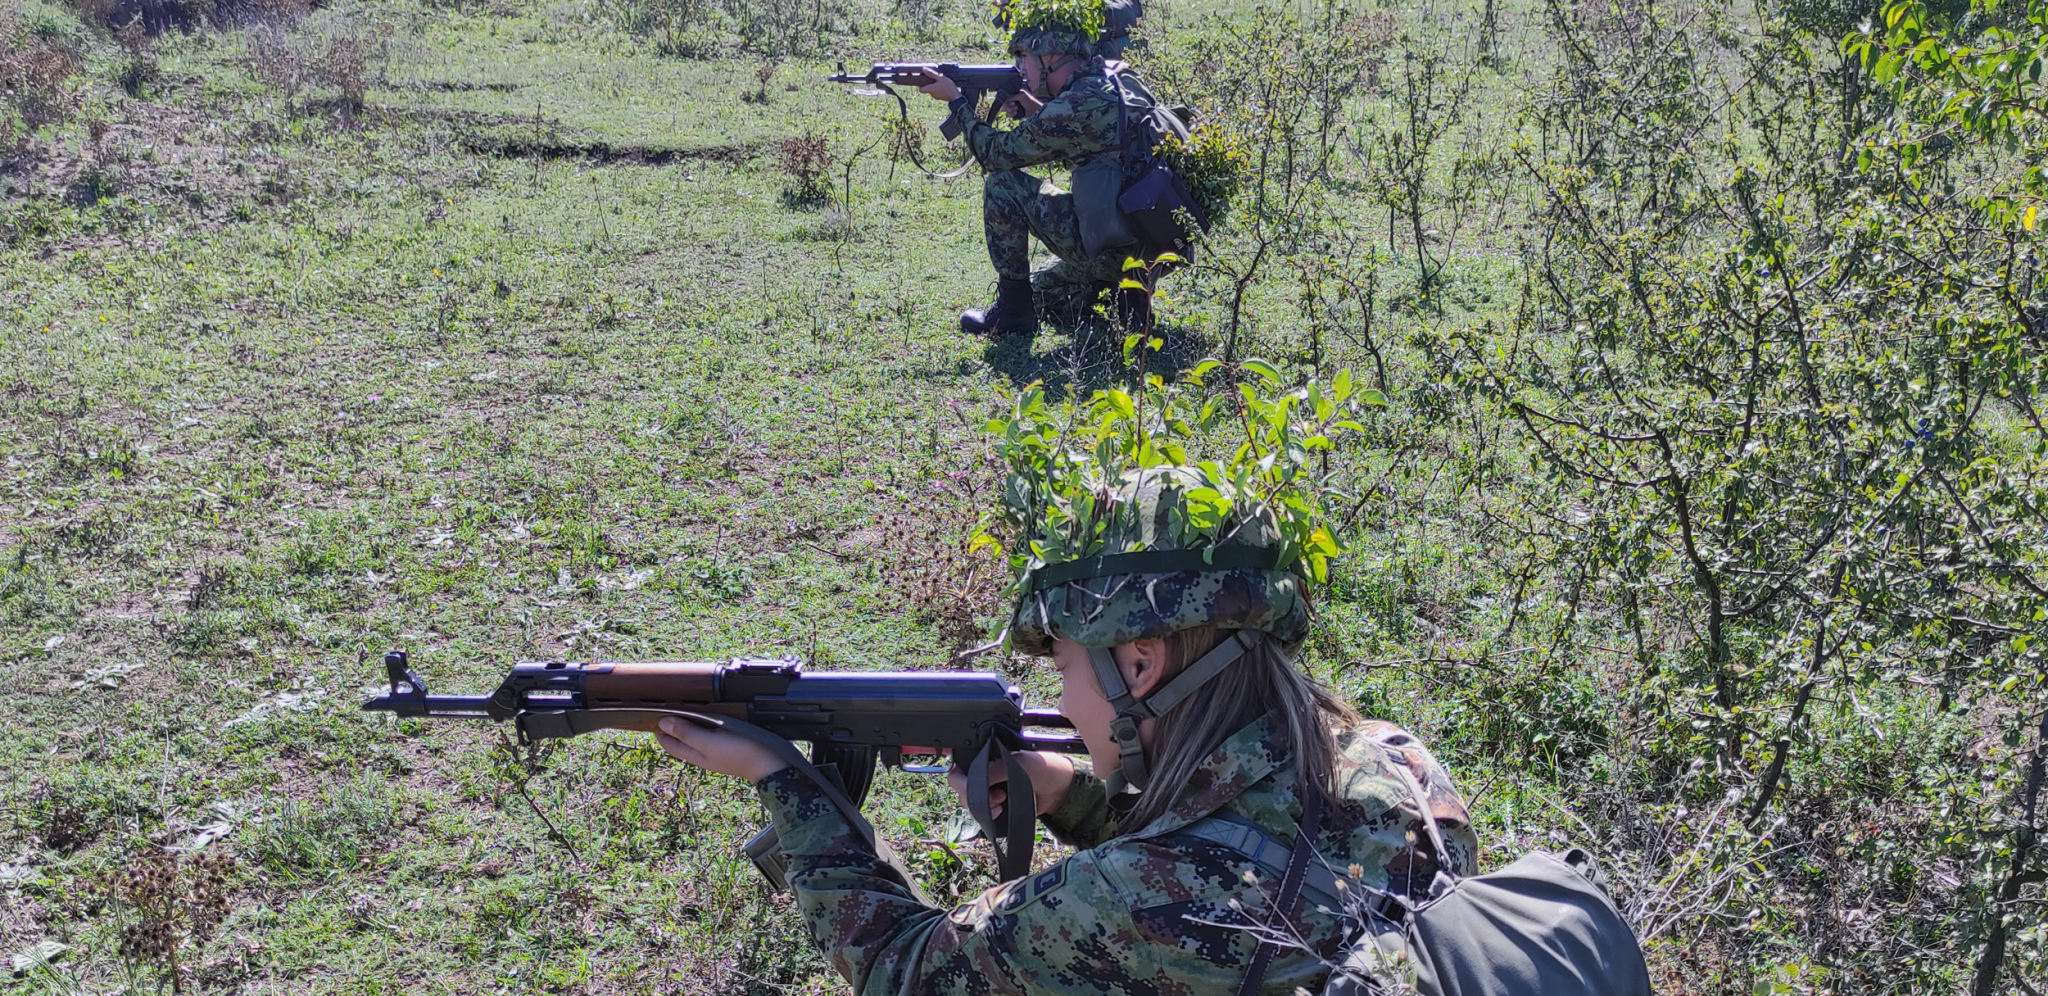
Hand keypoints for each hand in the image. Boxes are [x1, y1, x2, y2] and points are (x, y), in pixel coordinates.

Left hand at [655, 716, 790, 783]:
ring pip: (695, 738)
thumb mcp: (709, 741)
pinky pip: (709, 736)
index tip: (650, 714)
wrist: (770, 764)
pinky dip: (703, 726)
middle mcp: (703, 754)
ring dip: (687, 725)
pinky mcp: (729, 746)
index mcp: (695, 754)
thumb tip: (663, 723)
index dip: (659, 730)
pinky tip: (708, 718)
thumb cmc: (739, 752)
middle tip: (664, 709)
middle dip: (671, 727)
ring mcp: (717, 752)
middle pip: (681, 741)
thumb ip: (686, 733)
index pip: (670, 744)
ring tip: (683, 710)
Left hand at [916, 67, 959, 102]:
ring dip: (934, 85)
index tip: (924, 80)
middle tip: (934, 78)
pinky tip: (943, 85)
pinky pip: (937, 92)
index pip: (921, 89)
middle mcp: (932, 94)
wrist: (956, 96)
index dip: (921, 85)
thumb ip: (931, 74)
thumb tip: (924, 69)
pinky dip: (938, 88)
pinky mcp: (940, 97)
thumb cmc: (948, 87)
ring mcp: (936, 96)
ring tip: (940, 81)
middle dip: (929, 83)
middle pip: (927, 88)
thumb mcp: (940, 78)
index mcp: (930, 89)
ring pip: (932, 90)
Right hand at [947, 751, 1077, 821]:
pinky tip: (1000, 810)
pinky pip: (980, 813)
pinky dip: (987, 814)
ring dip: (981, 804)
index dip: (959, 773)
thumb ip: (994, 770)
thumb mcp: (1018, 763)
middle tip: (992, 794)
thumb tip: (972, 780)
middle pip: (960, 784)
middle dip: (970, 791)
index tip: (966, 783)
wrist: (1060, 791)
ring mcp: (989, 789)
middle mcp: (984, 771)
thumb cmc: (1043, 768)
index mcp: (988, 755)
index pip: (961, 762)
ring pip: (968, 800)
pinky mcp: (995, 806)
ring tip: (1001, 800)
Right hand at [1000, 92, 1042, 118]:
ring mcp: (1013, 108)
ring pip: (1005, 110)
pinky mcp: (1014, 114)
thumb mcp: (1020, 96)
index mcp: (1013, 96)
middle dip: (1009, 106)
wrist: (1034, 109)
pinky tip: (1016, 113)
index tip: (1012, 102)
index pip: (1005, 99)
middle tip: (1015, 105)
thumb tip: (1004, 99)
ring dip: (1010, 110)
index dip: (1006, 101)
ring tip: (1017, 109)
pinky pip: (1008, 115)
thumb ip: (1011, 97)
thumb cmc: (1029, 100)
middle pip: (1004, 105)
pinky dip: (1011, 114)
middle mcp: (1012, 102)